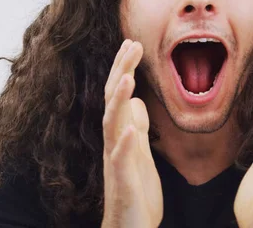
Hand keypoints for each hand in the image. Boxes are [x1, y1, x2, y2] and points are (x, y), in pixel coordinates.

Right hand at [101, 40, 162, 227]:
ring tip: (127, 78)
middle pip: (112, 102)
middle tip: (131, 45)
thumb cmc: (135, 190)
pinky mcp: (121, 182)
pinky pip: (120, 161)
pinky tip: (131, 129)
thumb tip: (136, 102)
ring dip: (118, 101)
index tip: (132, 43)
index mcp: (120, 135)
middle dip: (121, 72)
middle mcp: (114, 144)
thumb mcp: (140, 152)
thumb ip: (136, 127)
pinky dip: (125, 143)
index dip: (123, 69)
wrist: (131, 227)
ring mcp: (115, 162)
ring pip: (112, 126)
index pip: (119, 96)